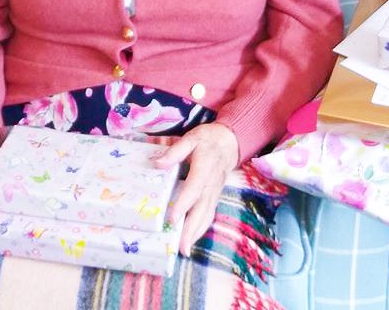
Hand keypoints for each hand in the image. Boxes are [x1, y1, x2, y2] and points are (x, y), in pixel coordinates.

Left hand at [154, 123, 238, 256]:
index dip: (183, 204)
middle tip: (180, 247)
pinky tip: (191, 239)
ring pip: (206, 215)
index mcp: (204, 168)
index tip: (172, 218)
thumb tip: (158, 163)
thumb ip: (176, 151)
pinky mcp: (214, 196)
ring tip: (184, 250)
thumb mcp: (192, 138)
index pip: (193, 189)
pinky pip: (208, 215)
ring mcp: (214, 192)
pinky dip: (201, 229)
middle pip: (201, 209)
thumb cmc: (207, 140)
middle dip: (191, 229)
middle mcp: (211, 184)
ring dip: (196, 234)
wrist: (230, 142)